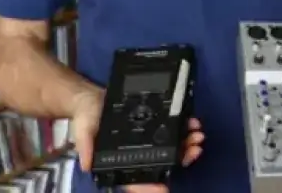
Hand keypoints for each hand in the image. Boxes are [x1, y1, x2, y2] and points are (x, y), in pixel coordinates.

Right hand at [73, 88, 205, 192]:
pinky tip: (192, 123)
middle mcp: (136, 153)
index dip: (150, 187)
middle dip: (180, 158)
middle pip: (162, 163)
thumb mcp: (83, 131)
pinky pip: (171, 130)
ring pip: (170, 148)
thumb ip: (86, 147)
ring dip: (186, 144)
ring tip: (197, 136)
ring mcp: (147, 140)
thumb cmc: (87, 118)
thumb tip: (87, 164)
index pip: (136, 179)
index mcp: (119, 160)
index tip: (165, 189)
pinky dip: (183, 128)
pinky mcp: (153, 126)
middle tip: (194, 150)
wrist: (92, 98)